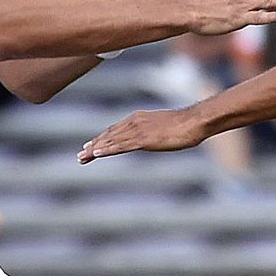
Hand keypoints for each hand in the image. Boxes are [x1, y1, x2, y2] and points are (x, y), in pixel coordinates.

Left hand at [80, 108, 208, 162]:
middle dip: (94, 145)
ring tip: (82, 157)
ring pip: (111, 141)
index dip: (102, 139)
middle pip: (109, 135)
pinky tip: (96, 154)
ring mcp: (138, 130)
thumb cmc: (186, 125)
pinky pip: (121, 146)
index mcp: (139, 118)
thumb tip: (153, 138)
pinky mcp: (143, 139)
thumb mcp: (165, 128)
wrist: (194, 121)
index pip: (115, 129)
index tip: (91, 146)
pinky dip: (107, 150)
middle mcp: (134, 122)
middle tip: (80, 155)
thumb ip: (154, 132)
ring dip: (95, 149)